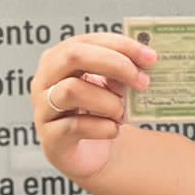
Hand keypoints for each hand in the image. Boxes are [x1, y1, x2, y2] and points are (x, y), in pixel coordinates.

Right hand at [32, 33, 157, 178]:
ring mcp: (44, 109)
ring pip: (72, 91)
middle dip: (114, 65)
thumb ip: (122, 72)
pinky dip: (103, 128)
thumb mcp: (112, 86)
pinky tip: (113, 130)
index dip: (121, 46)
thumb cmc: (101, 113)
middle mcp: (46, 80)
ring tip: (122, 113)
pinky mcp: (50, 138)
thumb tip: (144, 64)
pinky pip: (75, 126)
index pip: (89, 41)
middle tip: (142, 82)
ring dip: (108, 102)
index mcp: (61, 59)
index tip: (150, 57)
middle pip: (74, 56)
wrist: (92, 153)